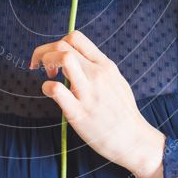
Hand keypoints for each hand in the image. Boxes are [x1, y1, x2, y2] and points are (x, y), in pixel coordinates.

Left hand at [29, 29, 164, 176]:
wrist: (134, 139)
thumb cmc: (123, 113)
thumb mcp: (116, 81)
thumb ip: (99, 69)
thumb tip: (80, 61)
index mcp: (105, 65)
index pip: (76, 37)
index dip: (58, 43)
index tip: (54, 58)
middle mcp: (97, 74)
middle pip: (62, 45)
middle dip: (44, 52)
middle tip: (42, 68)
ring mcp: (88, 92)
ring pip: (62, 58)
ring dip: (46, 62)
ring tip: (48, 76)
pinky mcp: (78, 112)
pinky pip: (56, 89)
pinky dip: (46, 87)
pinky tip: (49, 93)